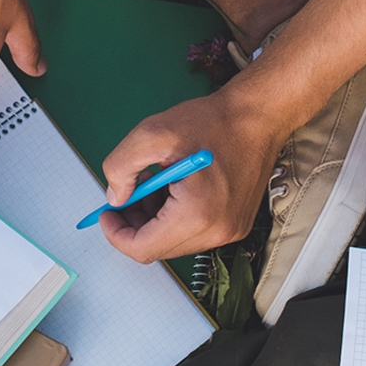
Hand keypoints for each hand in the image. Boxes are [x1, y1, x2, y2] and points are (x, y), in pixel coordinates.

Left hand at [97, 87, 280, 262]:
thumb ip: (121, 167)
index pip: (143, 248)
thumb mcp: (151, 134)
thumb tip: (115, 197)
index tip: (107, 214)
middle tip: (126, 195)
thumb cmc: (214, 122)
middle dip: (135, 224)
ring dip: (155, 220)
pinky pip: (194, 233)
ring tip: (154, 184)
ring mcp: (230, 231)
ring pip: (175, 242)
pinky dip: (175, 217)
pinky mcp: (236, 225)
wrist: (258, 117)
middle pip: (159, 248)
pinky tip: (174, 188)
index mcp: (196, 213)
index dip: (116, 234)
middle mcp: (217, 230)